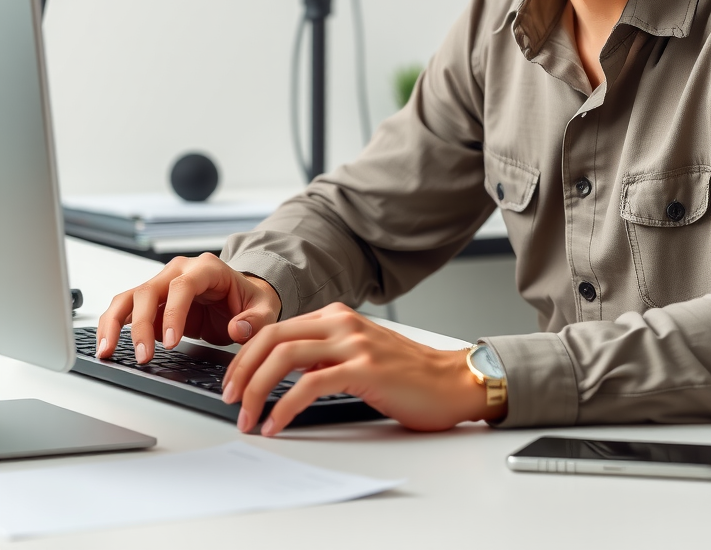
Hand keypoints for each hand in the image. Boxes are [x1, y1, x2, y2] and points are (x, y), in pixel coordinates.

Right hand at [95, 253, 281, 362]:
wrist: (241, 297)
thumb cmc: (249, 299)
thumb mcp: (264, 308)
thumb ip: (256, 319)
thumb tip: (238, 329)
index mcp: (207, 268)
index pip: (183, 285)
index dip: (173, 312)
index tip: (170, 342)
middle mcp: (180, 270)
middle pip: (150, 290)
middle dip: (143, 325)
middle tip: (145, 356)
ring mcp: (162, 283)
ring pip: (129, 297)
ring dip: (116, 324)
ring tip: (109, 351)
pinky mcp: (152, 300)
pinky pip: (125, 308)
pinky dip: (112, 325)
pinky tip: (107, 346)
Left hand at [221, 302, 504, 435]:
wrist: (451, 381)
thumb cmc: (407, 373)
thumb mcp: (357, 353)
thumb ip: (324, 352)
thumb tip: (282, 370)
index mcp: (337, 316)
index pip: (275, 328)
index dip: (245, 356)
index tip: (232, 382)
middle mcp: (342, 322)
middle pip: (272, 337)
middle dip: (242, 370)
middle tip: (229, 399)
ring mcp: (354, 343)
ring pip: (285, 356)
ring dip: (256, 389)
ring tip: (247, 415)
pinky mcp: (364, 368)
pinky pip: (310, 384)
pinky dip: (285, 407)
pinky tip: (276, 423)